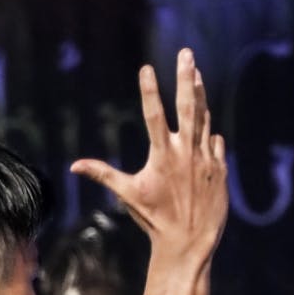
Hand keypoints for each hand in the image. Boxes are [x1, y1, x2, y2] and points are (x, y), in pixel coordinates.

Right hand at [71, 47, 227, 260]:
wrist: (189, 240)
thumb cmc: (154, 218)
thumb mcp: (126, 195)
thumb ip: (103, 174)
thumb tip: (74, 166)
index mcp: (162, 155)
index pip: (154, 115)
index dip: (149, 90)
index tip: (147, 68)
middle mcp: (186, 151)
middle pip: (188, 105)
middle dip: (186, 77)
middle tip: (186, 54)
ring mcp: (206, 158)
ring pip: (204, 118)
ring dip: (200, 95)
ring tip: (197, 75)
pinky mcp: (219, 169)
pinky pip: (214, 143)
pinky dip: (208, 133)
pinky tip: (204, 126)